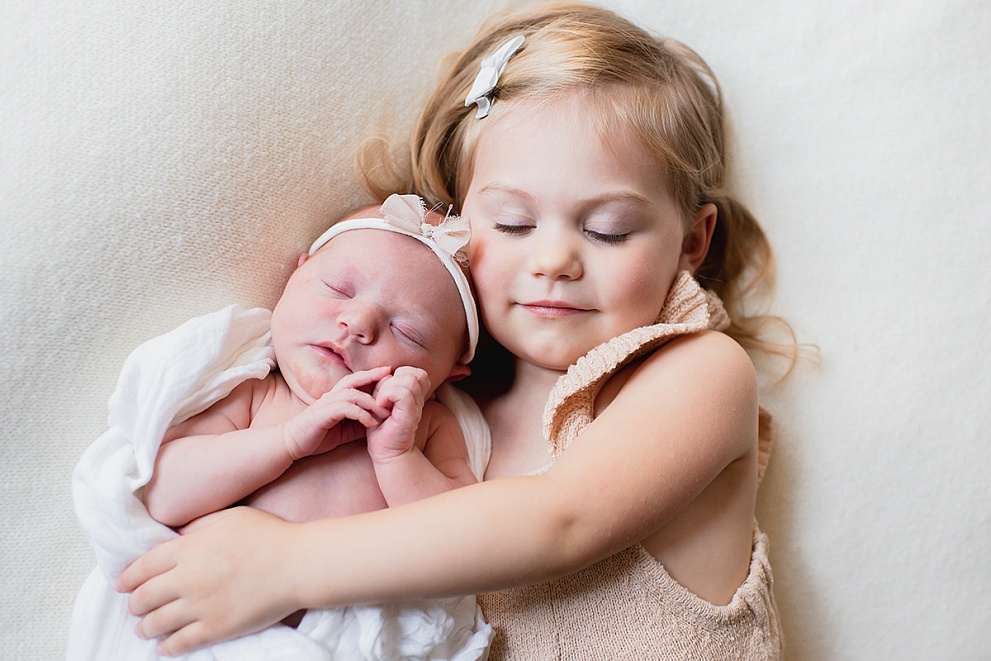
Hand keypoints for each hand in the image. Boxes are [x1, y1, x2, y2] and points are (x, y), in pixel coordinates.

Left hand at [117, 507, 300, 654]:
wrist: (297, 564)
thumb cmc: (269, 536)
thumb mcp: (229, 518)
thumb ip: (199, 528)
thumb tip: (178, 538)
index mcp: (189, 548)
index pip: (143, 566)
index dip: (127, 577)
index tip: (122, 584)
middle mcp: (188, 578)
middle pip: (144, 596)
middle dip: (134, 603)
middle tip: (134, 606)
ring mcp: (201, 605)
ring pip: (157, 622)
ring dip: (145, 626)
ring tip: (144, 628)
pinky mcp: (216, 627)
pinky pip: (180, 642)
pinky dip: (167, 646)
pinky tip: (164, 646)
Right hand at [282, 366, 390, 459]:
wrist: (292, 444)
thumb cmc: (316, 436)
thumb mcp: (343, 431)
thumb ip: (358, 424)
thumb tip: (377, 422)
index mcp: (336, 398)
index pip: (355, 381)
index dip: (371, 376)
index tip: (389, 374)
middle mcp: (331, 396)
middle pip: (354, 380)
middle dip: (373, 376)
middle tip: (391, 374)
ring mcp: (326, 404)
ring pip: (353, 394)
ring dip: (371, 402)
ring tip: (386, 412)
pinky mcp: (323, 414)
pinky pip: (346, 409)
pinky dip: (361, 414)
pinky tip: (371, 423)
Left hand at [366, 366, 429, 461]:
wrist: (385, 452)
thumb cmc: (381, 427)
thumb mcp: (382, 400)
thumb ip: (385, 385)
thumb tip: (385, 372)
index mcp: (416, 396)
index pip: (417, 372)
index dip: (400, 374)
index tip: (387, 390)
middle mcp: (419, 400)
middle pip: (415, 373)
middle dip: (395, 378)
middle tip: (383, 395)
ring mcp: (416, 408)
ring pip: (409, 380)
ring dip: (389, 387)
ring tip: (381, 401)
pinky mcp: (410, 415)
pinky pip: (402, 393)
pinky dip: (387, 394)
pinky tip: (381, 406)